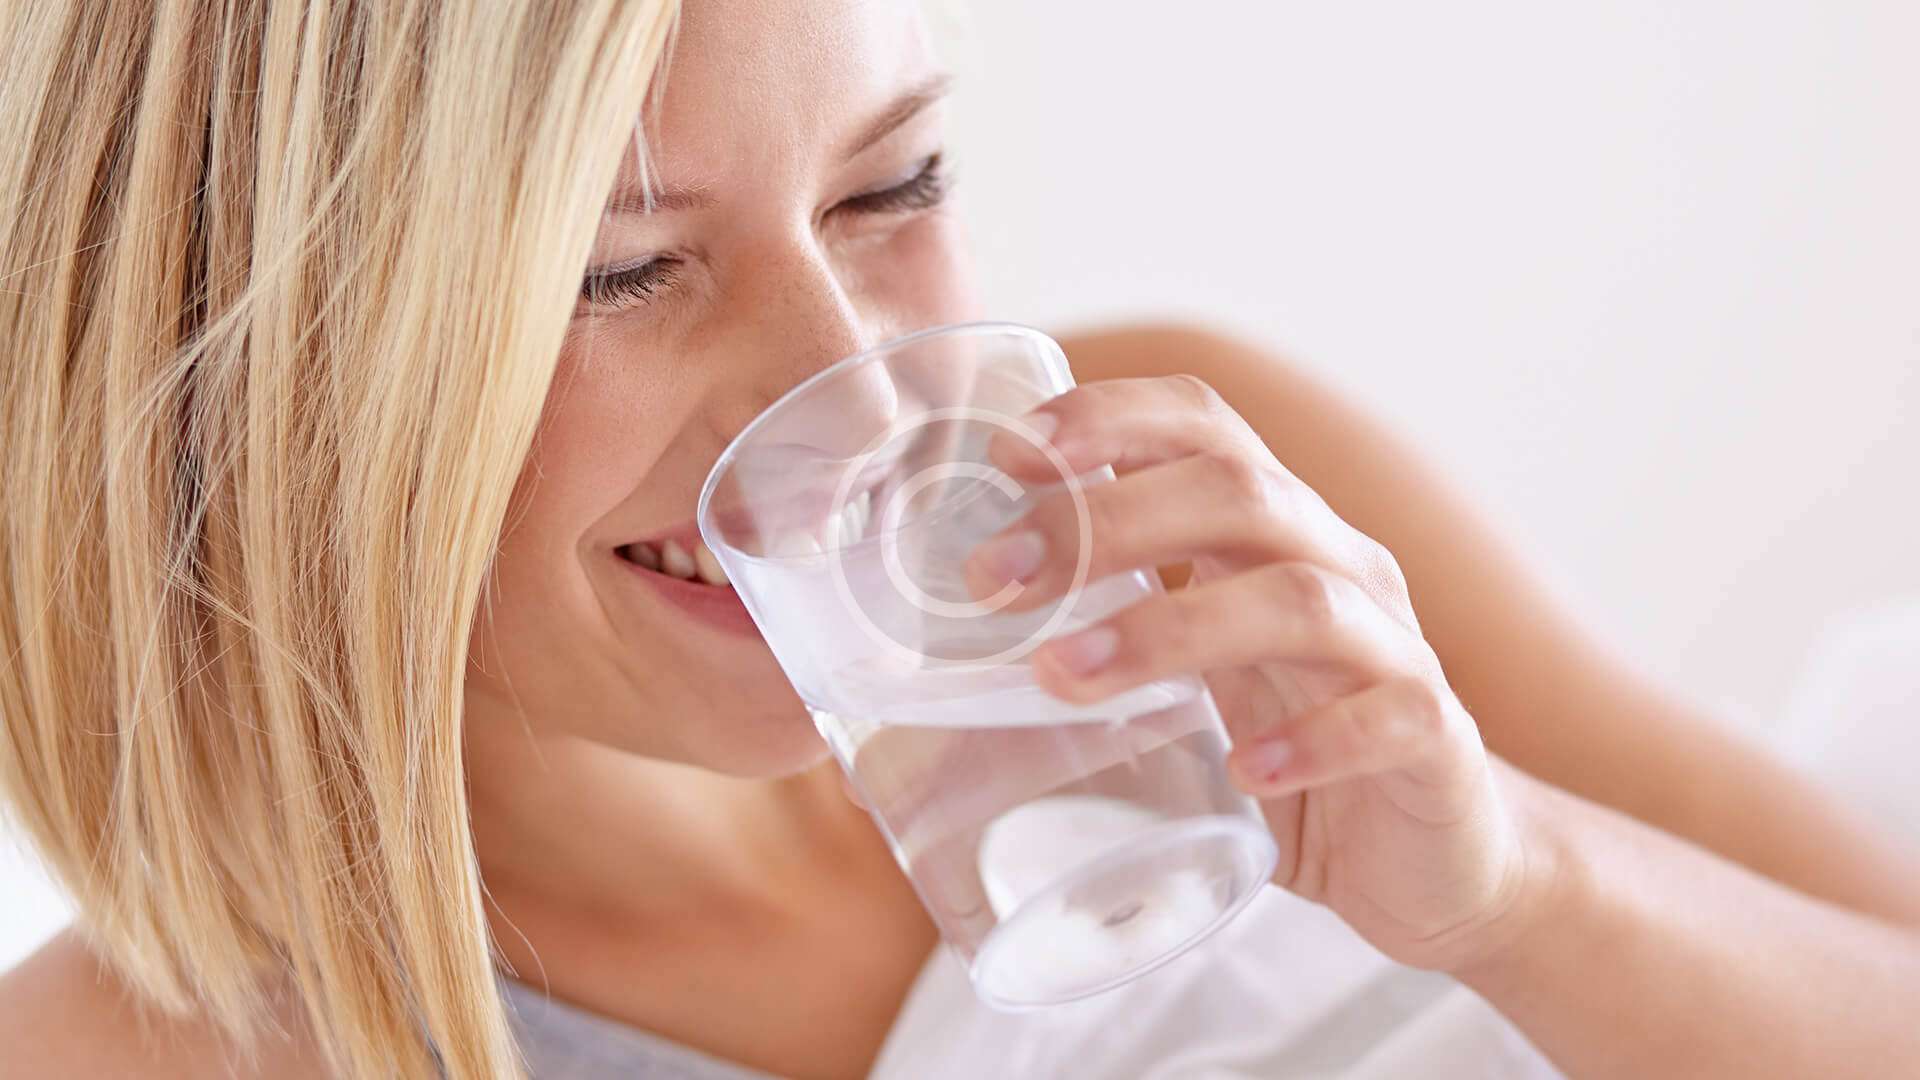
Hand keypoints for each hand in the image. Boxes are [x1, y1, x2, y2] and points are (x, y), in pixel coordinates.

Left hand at [963, 374, 1534, 971]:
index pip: (1201, 425)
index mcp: (1270, 533)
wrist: (1437, 860)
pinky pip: (1387, 714)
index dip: (1110, 417)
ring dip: (1171, 628)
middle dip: (1104, 520)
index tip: (1009, 454)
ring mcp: (1391, 646)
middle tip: (994, 581)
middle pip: (1235, 492)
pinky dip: (1312, 737)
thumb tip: (906, 695)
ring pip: (1299, 598)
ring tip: (1064, 675)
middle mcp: (1337, 564)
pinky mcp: (1431, 738)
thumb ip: (1085, 658)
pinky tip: (1243, 771)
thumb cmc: (1282, 759)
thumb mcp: (1182, 689)